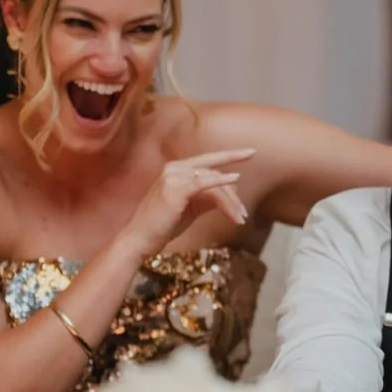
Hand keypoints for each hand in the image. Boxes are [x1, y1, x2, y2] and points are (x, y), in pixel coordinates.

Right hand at [120, 148, 255, 257]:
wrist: (141, 239)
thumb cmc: (164, 226)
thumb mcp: (190, 208)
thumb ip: (207, 198)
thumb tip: (229, 196)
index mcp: (177, 169)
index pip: (209, 161)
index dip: (231, 155)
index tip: (251, 152)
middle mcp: (175, 168)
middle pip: (214, 172)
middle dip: (233, 192)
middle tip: (245, 212)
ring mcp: (174, 176)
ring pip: (213, 183)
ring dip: (230, 202)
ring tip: (239, 220)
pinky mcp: (176, 189)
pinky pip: (205, 183)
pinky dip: (222, 182)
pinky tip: (235, 181)